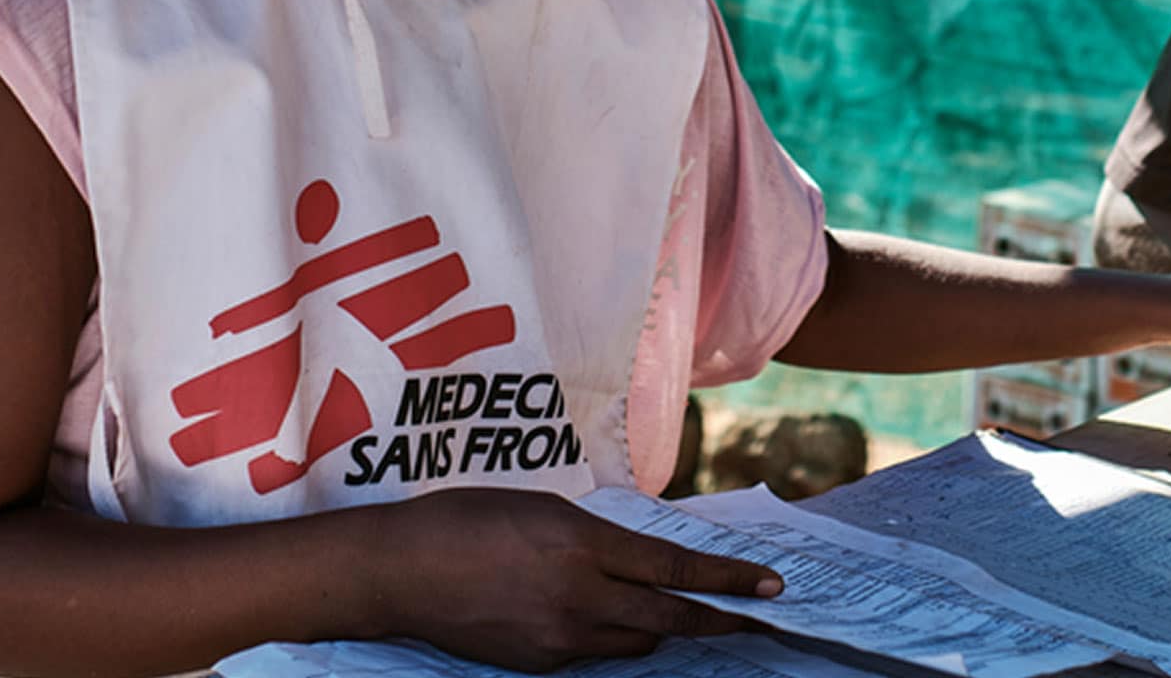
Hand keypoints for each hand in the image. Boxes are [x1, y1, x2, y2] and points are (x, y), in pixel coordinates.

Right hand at [369, 487, 781, 671]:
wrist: (400, 572)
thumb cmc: (466, 520)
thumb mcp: (543, 509)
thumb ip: (598, 539)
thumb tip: (641, 561)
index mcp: (582, 546)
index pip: (674, 570)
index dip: (727, 581)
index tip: (771, 588)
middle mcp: (578, 599)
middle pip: (669, 619)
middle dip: (719, 619)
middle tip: (757, 619)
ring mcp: (558, 640)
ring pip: (635, 642)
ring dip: (658, 626)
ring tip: (668, 608)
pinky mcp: (537, 665)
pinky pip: (593, 654)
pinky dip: (607, 636)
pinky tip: (594, 616)